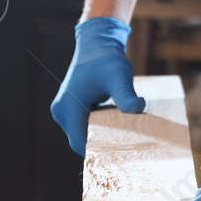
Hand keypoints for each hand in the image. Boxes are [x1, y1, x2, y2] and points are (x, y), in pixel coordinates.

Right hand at [49, 16, 145, 155]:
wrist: (96, 44)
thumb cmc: (107, 59)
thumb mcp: (119, 77)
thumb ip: (126, 95)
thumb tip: (139, 107)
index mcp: (70, 107)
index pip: (80, 142)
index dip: (97, 152)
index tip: (118, 157)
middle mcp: (61, 111)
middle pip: (79, 140)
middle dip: (99, 146)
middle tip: (123, 150)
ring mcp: (62, 110)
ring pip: (79, 134)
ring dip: (96, 138)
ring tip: (119, 140)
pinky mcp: (68, 109)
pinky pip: (80, 126)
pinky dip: (94, 130)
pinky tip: (112, 128)